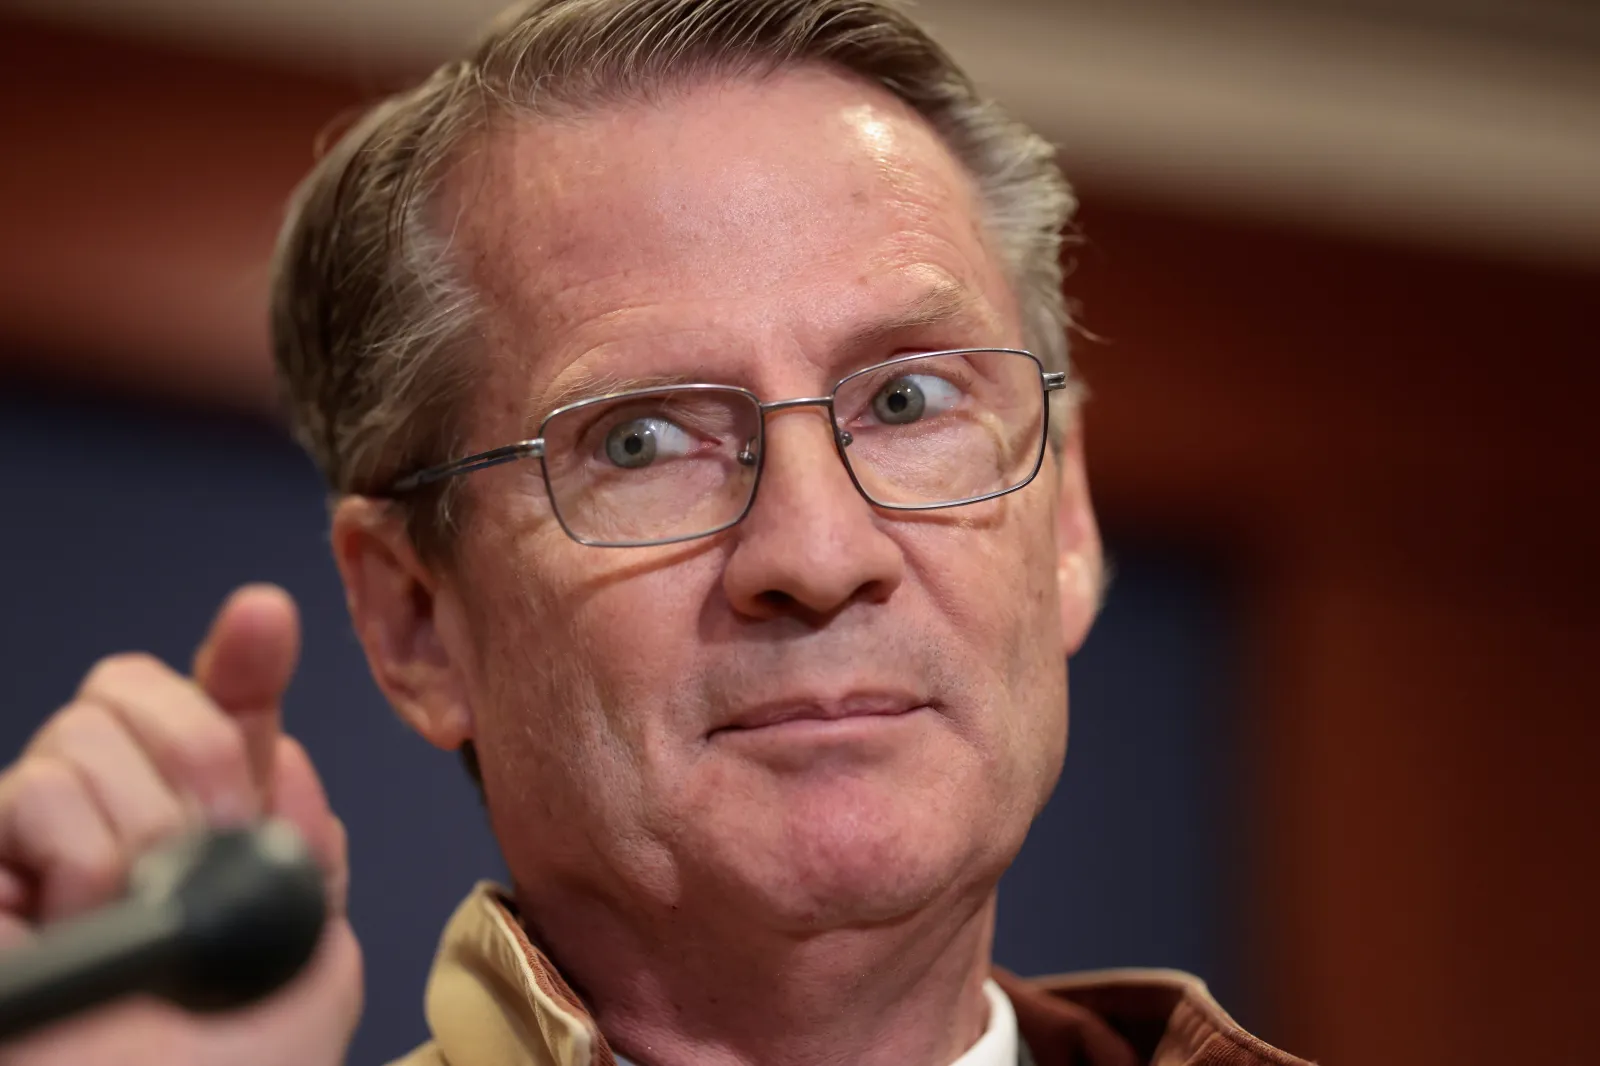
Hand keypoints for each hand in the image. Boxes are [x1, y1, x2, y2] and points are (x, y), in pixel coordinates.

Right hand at [0, 586, 361, 1064]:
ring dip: (138, 827)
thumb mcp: (313, 961)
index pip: (213, 711)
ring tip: (138, 912)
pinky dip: (78, 856)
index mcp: (204, 834)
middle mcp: (115, 826)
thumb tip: (288, 758)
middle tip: (210, 847)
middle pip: (130, 693)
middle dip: (196, 755)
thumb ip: (308, 852)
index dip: (240, 659)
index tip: (264, 621)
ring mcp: (37, 851)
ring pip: (78, 737)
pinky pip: (27, 797)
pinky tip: (86, 922)